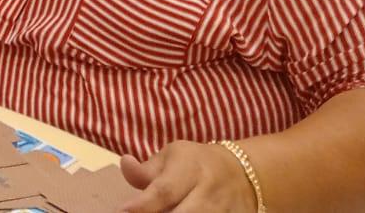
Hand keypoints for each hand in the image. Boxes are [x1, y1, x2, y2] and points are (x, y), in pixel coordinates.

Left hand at [119, 142, 257, 211]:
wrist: (242, 172)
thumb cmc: (195, 163)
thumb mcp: (170, 157)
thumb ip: (146, 170)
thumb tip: (125, 164)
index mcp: (190, 168)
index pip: (164, 191)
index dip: (143, 205)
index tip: (122, 212)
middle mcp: (209, 191)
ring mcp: (226, 211)